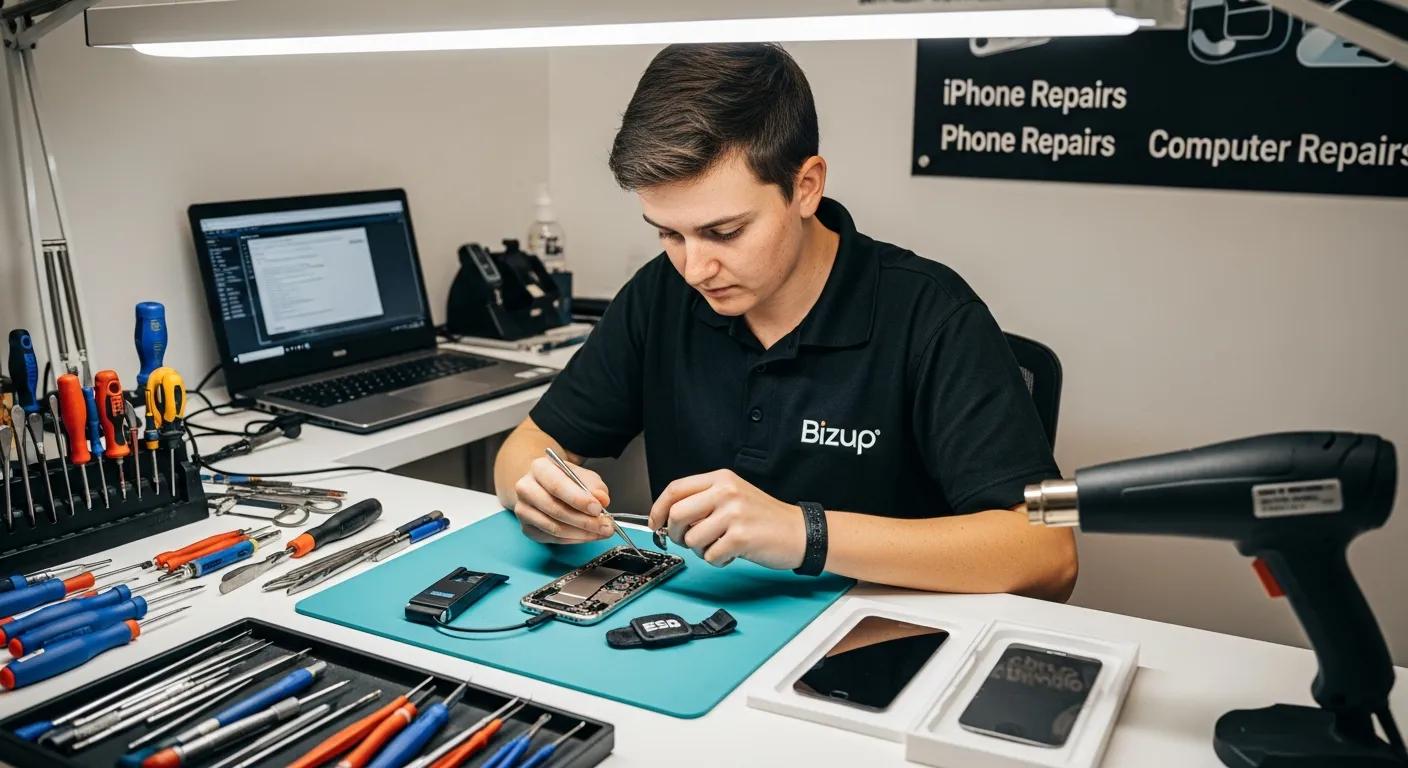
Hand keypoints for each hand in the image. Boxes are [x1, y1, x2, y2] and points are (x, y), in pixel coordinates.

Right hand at [512, 457, 614, 543]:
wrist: (545, 487)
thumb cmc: (566, 480)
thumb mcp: (584, 476)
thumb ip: (595, 487)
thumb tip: (601, 500)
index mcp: (540, 468)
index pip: (558, 486)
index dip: (579, 500)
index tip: (598, 509)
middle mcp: (526, 489)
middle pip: (555, 510)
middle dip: (585, 521)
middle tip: (606, 526)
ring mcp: (523, 510)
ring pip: (554, 528)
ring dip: (582, 533)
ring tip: (601, 532)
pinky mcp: (527, 528)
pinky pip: (553, 539)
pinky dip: (574, 539)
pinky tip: (588, 535)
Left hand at [647, 469, 805, 569]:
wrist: (800, 531)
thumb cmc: (766, 518)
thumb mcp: (734, 495)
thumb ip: (704, 500)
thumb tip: (669, 517)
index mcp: (721, 479)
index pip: (675, 489)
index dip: (658, 509)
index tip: (656, 523)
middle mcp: (726, 492)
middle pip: (677, 514)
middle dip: (677, 534)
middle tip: (689, 540)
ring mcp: (734, 513)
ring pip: (692, 539)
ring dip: (701, 550)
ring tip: (720, 546)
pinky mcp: (740, 537)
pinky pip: (710, 556)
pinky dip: (717, 560)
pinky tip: (732, 554)